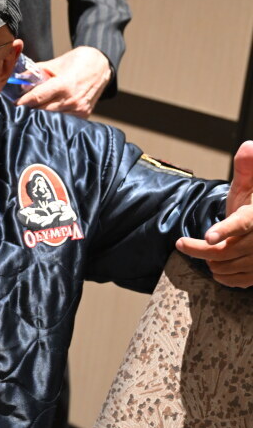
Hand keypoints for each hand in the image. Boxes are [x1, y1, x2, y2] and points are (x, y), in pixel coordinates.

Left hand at [15, 47, 111, 116]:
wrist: (101, 66)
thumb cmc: (78, 62)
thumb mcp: (56, 63)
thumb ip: (37, 72)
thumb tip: (21, 81)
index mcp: (64, 84)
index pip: (37, 97)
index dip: (23, 102)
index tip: (14, 104)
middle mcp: (72, 99)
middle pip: (43, 110)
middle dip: (30, 109)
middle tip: (21, 108)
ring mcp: (79, 109)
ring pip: (52, 117)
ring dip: (42, 114)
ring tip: (33, 110)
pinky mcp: (84, 115)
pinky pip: (64, 120)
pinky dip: (55, 117)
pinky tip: (49, 112)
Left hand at [176, 140, 252, 286]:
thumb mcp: (248, 187)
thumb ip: (246, 169)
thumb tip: (249, 147)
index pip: (243, 223)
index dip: (225, 230)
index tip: (209, 236)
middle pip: (225, 251)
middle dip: (198, 249)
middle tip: (181, 244)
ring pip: (226, 267)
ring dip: (209, 262)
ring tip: (203, 250)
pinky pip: (235, 281)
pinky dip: (221, 275)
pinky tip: (215, 265)